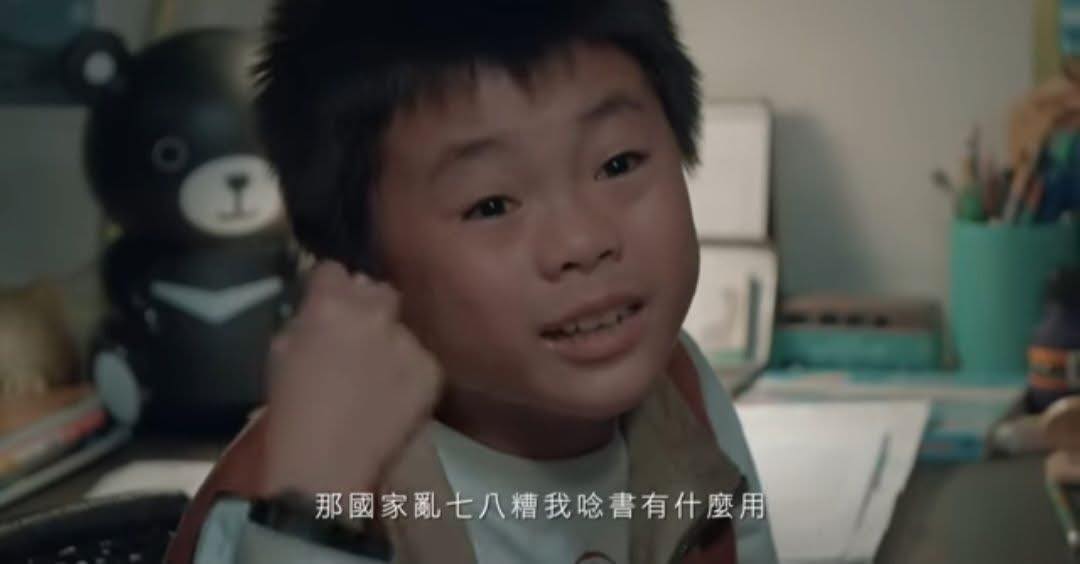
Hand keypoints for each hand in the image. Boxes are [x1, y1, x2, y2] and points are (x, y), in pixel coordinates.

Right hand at [260, 261, 442, 496]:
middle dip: (367, 305)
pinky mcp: (430, 369)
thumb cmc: (290, 409)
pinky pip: (421, 358)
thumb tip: (318, 310)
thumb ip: (304, 320)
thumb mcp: (280, 351)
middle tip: (357, 334)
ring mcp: (406, 340)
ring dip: (389, 341)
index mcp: (329, 303)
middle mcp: (373, 312)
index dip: (328, 287)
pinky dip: (409, 372)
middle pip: (378, 290)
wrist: (325, 462)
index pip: (334, 269)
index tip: (327, 303)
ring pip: (402, 327)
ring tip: (377, 374)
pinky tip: (393, 396)